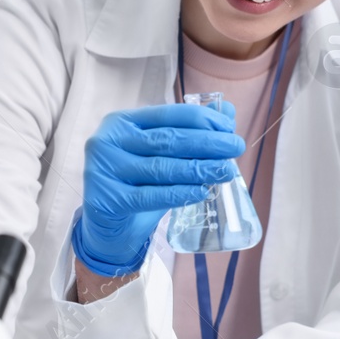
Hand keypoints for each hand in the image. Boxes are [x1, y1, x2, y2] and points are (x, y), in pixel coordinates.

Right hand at [73, 104, 244, 275]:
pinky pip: (150, 196)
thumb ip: (189, 134)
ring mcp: (103, 170)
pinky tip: (202, 192)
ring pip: (160, 168)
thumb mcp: (162, 156)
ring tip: (225, 171)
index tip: (229, 127)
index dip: (201, 119)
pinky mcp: (106, 199)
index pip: (167, 114)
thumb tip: (227, 112)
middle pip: (166, 140)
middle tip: (236, 147)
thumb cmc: (138, 184)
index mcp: (122, 121)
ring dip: (198, 169)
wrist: (106, 225)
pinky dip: (179, 194)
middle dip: (206, 142)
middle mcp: (108, 140)